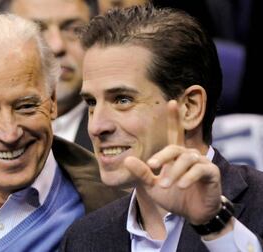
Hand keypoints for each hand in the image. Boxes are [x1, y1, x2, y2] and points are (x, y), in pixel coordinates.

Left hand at [124, 100, 221, 224]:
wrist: (191, 214)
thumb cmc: (172, 196)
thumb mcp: (152, 186)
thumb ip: (142, 173)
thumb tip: (127, 160)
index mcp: (176, 155)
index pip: (175, 133)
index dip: (174, 118)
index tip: (171, 102)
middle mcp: (190, 154)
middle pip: (175, 148)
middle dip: (162, 157)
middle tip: (151, 167)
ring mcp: (202, 162)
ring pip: (186, 159)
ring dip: (173, 172)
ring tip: (164, 185)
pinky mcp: (212, 173)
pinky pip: (200, 170)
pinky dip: (189, 177)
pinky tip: (181, 186)